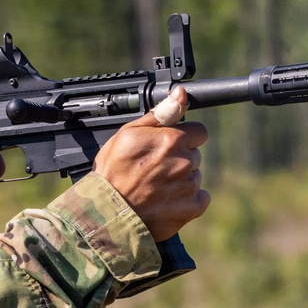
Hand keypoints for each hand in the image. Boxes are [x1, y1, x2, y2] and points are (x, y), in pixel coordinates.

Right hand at [92, 87, 210, 241]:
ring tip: (156, 187)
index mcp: (172, 140)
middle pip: (195, 154)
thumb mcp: (128, 134)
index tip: (167, 146)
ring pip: (195, 176)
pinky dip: (188, 200)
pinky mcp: (191, 208)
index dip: (183, 137)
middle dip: (179, 158)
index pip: (198, 131)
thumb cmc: (113, 172)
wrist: (107, 213)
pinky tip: (167, 200)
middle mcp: (185, 161)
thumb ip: (160, 114)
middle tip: (154, 169)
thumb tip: (180, 94)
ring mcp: (189, 186)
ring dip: (182, 179)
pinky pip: (200, 198)